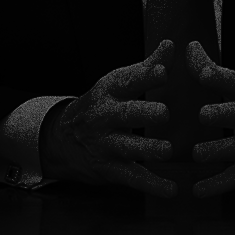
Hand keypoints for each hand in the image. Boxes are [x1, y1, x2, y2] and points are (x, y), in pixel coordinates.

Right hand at [40, 40, 178, 197]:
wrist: (63, 139)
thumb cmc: (103, 105)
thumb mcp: (117, 83)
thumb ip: (147, 67)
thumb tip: (171, 44)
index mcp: (108, 91)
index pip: (127, 81)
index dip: (145, 76)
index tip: (163, 71)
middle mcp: (104, 117)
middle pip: (124, 114)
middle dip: (143, 113)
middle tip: (164, 113)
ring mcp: (105, 144)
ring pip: (127, 147)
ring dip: (147, 149)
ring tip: (168, 150)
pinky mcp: (110, 169)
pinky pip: (132, 177)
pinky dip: (152, 185)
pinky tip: (171, 190)